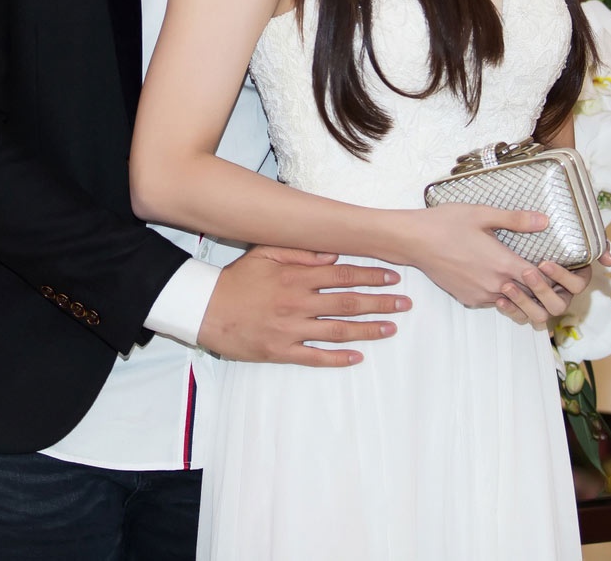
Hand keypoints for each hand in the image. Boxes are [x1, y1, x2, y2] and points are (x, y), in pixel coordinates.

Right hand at [197, 246, 410, 367]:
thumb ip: (300, 251)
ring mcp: (291, 329)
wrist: (206, 309)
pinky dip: (338, 358)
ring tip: (391, 328)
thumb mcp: (264, 253)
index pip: (343, 275)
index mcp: (296, 276)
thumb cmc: (237, 279)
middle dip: (380, 302)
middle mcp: (298, 303)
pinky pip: (315, 357)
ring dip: (368, 330)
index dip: (371, 276)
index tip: (393, 277)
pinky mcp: (281, 352)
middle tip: (405, 304)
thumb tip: (333, 253)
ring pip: (338, 330)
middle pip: (348, 303)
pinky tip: (358, 357)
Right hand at [405, 204, 547, 306]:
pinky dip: (499, 294)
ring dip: (519, 293)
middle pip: (530, 297)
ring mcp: (480, 294)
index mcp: (502, 263)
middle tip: (541, 275)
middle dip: (539, 289)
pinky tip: (493, 276)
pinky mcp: (468, 298)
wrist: (414, 240)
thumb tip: (544, 220)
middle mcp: (495, 284)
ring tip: (518, 276)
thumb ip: (515, 219)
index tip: (553, 267)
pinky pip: (492, 302)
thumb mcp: (481, 213)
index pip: (541, 280)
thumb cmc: (445, 223)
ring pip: (512, 302)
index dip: (551, 276)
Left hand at [496, 245, 610, 328]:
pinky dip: (511, 310)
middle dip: (543, 289)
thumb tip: (609, 259)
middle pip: (560, 303)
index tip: (544, 262)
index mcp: (573, 276)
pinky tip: (499, 299)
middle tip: (526, 272)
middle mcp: (560, 293)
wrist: (504, 243)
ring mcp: (542, 303)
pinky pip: (521, 317)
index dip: (563, 276)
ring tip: (507, 286)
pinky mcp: (524, 308)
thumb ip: (590, 240)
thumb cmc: (539, 235)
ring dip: (525, 303)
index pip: (578, 283)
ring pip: (541, 315)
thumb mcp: (561, 232)